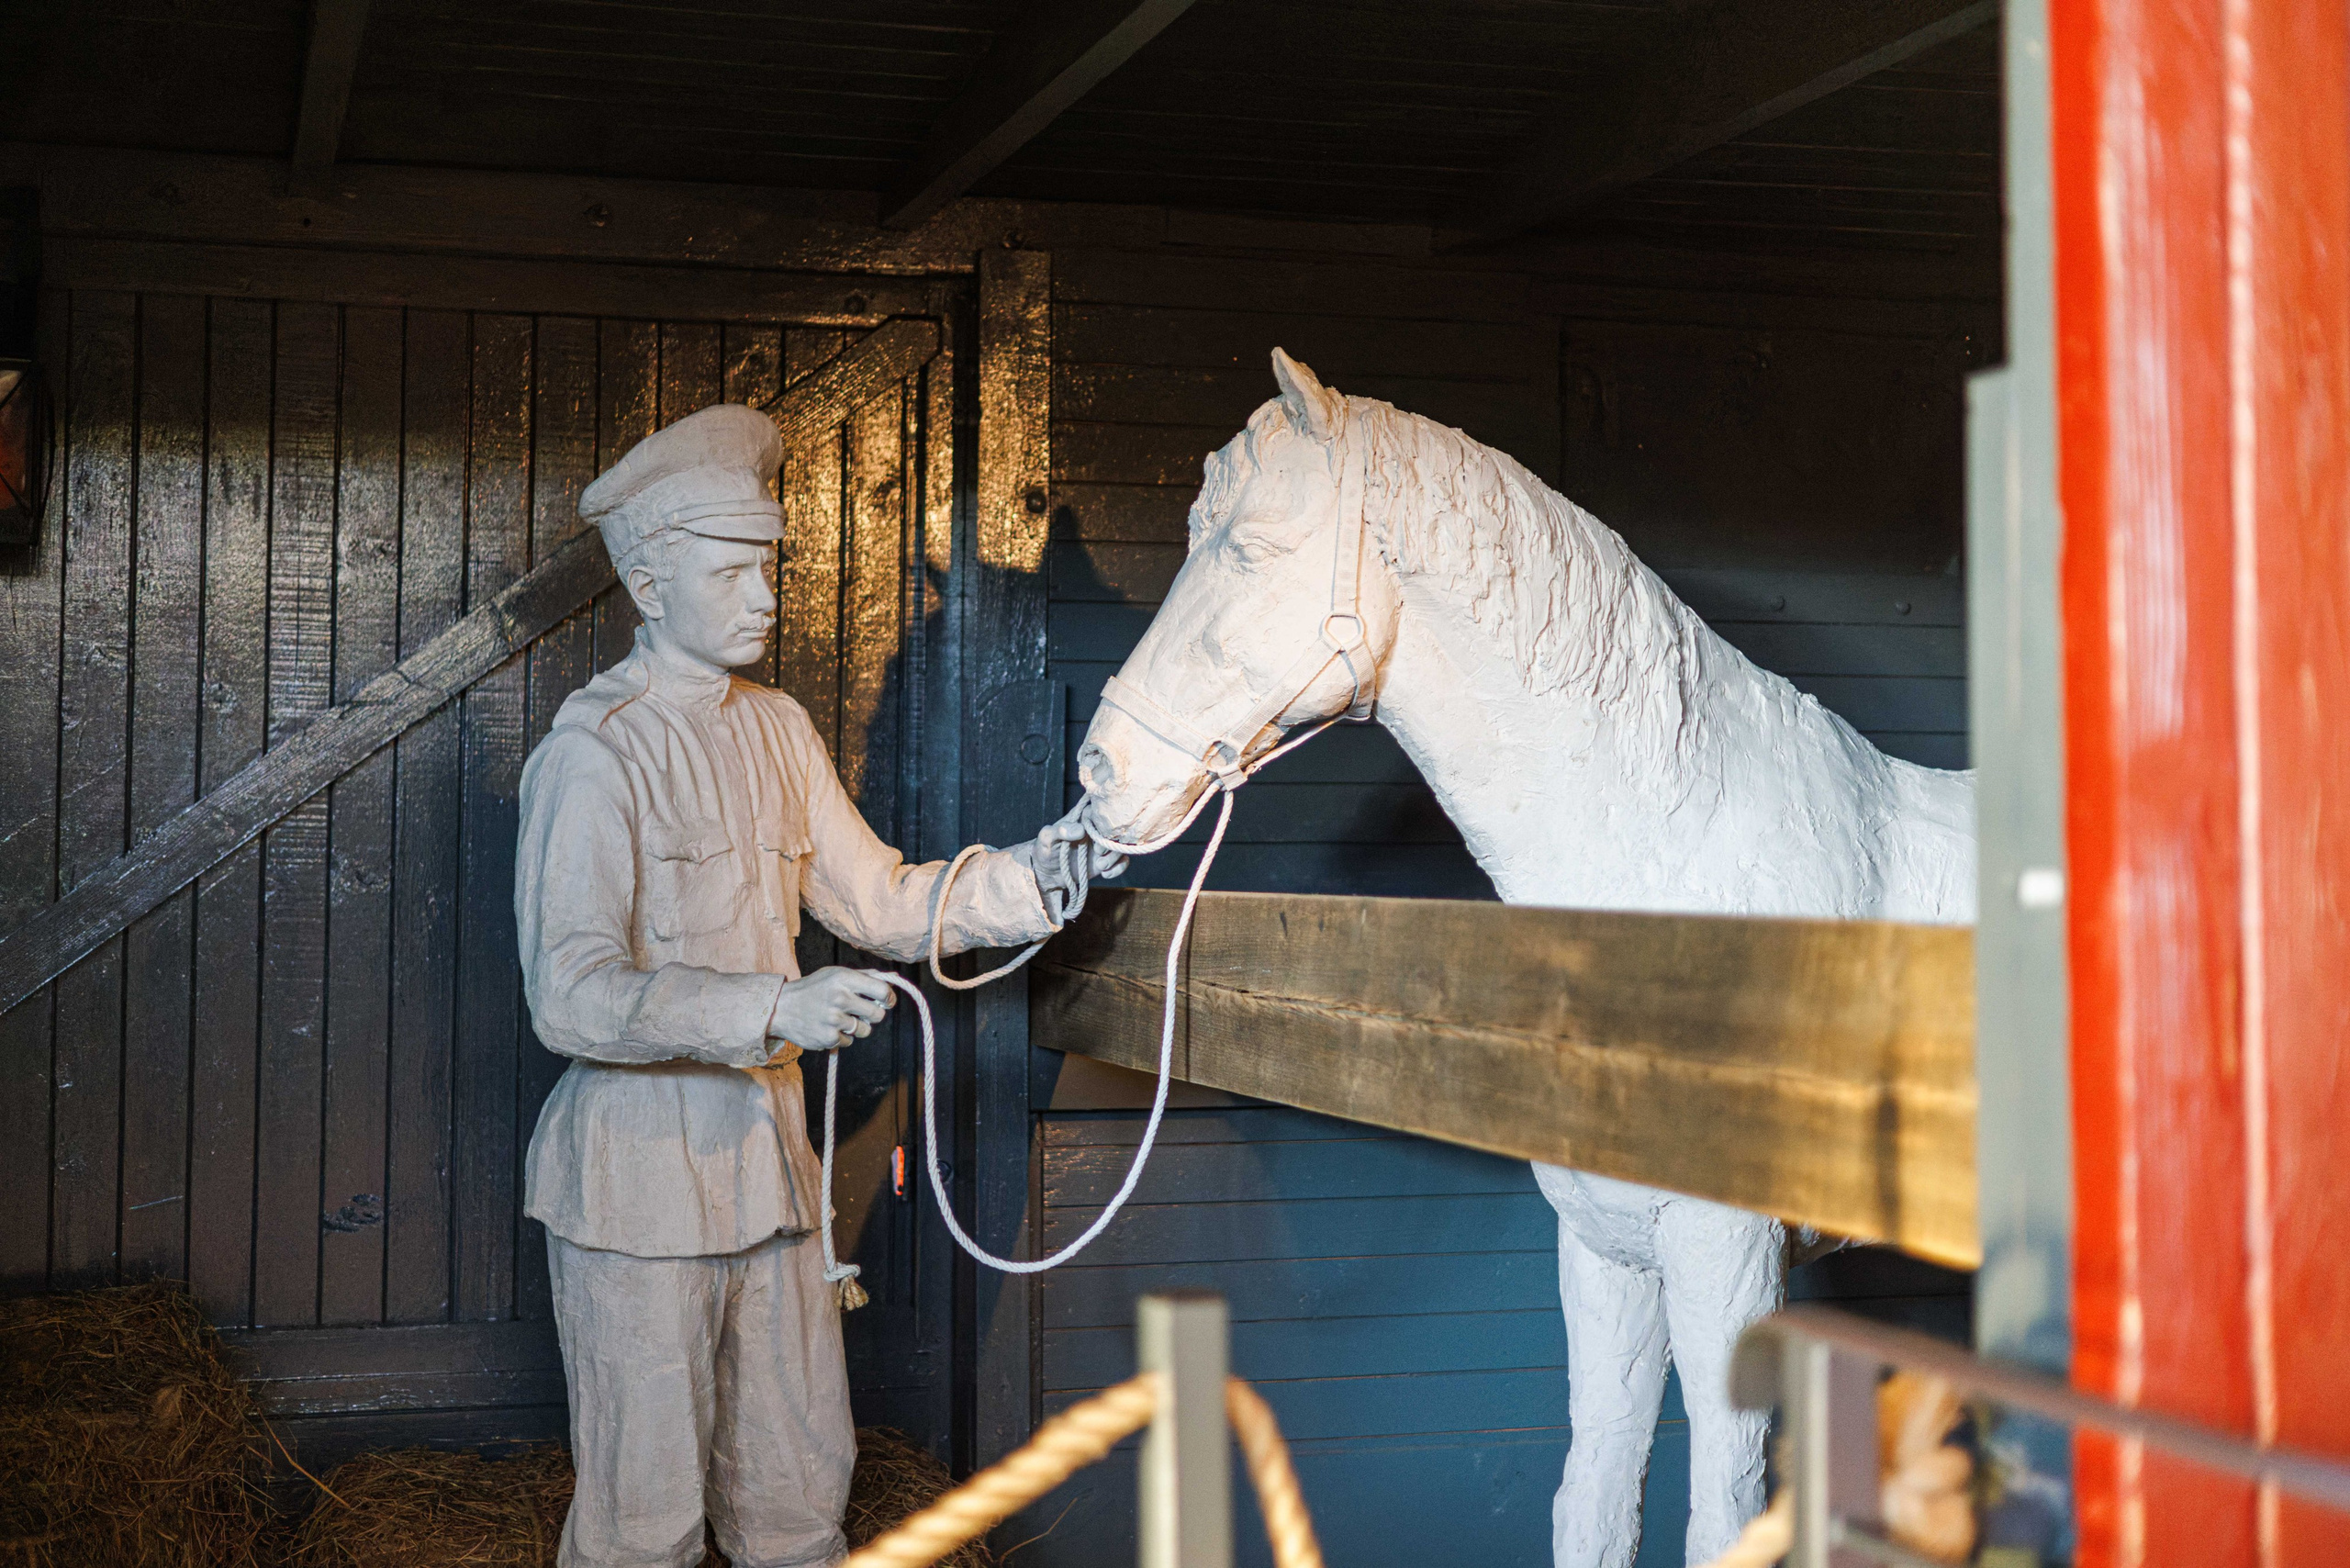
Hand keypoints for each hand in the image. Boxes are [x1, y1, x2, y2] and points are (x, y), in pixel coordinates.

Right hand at [768, 966, 893, 1053]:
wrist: (781, 1008)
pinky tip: (828, 1028)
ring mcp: (834, 1020)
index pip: (881, 990)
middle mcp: (840, 998)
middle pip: (877, 1014)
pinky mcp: (828, 1038)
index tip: (886, 1001)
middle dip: (873, 1015)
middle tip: (862, 1012)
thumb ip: (862, 976)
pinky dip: (841, 1037)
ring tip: (840, 1020)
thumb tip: (890, 978)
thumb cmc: (812, 989)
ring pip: (865, 1030)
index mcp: (843, 978)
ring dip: (857, 1028)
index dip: (888, 997)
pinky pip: (848, 1041)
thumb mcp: (834, 974)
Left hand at [1015, 810, 1126, 913]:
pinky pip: (1123, 860)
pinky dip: (1118, 868)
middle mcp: (1097, 829)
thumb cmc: (1046, 850)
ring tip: (1100, 866)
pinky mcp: (1108, 859)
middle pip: (1117, 829)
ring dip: (1114, 857)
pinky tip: (1105, 873)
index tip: (1094, 836)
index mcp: (1084, 817)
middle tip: (1098, 852)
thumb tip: (1080, 829)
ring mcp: (1104, 844)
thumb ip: (1060, 830)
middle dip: (1111, 842)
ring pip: (1122, 845)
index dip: (1103, 824)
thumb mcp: (1047, 838)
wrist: (1048, 873)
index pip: (1103, 811)